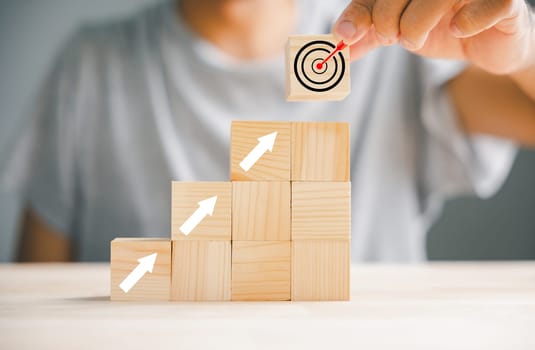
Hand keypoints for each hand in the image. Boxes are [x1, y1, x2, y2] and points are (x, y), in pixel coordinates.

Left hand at [333, 0, 534, 74]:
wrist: (486, 46)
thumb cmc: (442, 29)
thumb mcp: (399, 31)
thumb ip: (370, 35)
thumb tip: (339, 44)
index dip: (361, 11)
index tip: (345, 34)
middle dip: (386, 18)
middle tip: (390, 38)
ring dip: (417, 23)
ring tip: (414, 40)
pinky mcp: (502, 3)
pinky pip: (489, 5)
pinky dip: (468, 20)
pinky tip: (458, 30)